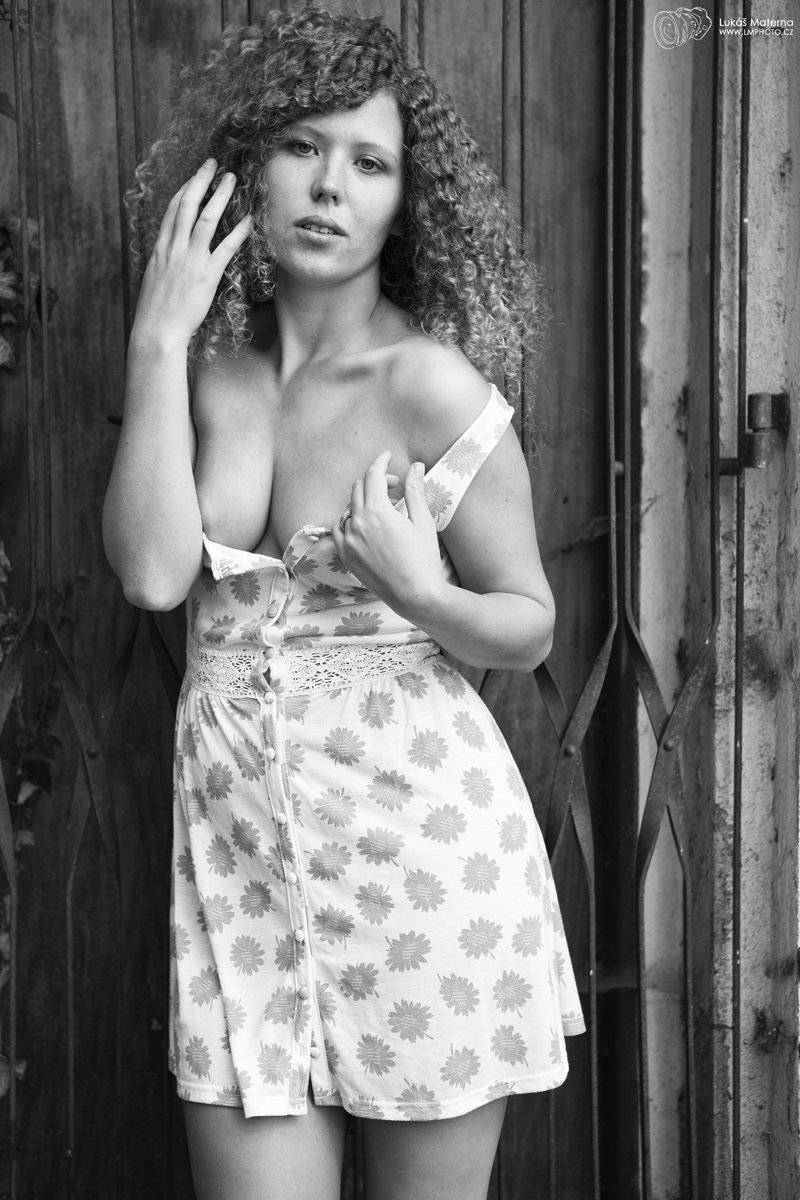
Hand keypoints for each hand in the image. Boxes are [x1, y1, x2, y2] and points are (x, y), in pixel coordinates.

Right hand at [132, 158, 251, 347]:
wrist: (156, 330)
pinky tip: (249, 219)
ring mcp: (190, 260)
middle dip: (201, 181)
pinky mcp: (206, 275)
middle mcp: (174, 248)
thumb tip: (173, 253)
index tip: (196, 176)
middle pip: (188, 205)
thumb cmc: (156, 310)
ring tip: (232, 179)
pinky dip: (238, 231)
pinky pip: (225, 248)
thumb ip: (165, 261)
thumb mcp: (156, 278)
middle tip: (213, 164)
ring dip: (220, 196)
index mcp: (160, 248)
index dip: (186, 189)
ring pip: (206, 219)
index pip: (172, 210)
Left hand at [331, 454, 447, 620]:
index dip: (381, 461)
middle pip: (359, 488)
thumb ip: (414, 491)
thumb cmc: (424, 559)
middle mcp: (357, 523)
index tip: (387, 456)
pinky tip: (365, 525)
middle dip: (376, 481)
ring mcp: (348, 540)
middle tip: (394, 487)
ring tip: (383, 509)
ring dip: (363, 501)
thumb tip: (415, 467)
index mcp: (377, 511)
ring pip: (348, 508)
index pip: (373, 475)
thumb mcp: (422, 521)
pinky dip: (349, 521)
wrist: (415, 595)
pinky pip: (339, 529)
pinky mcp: (345, 556)